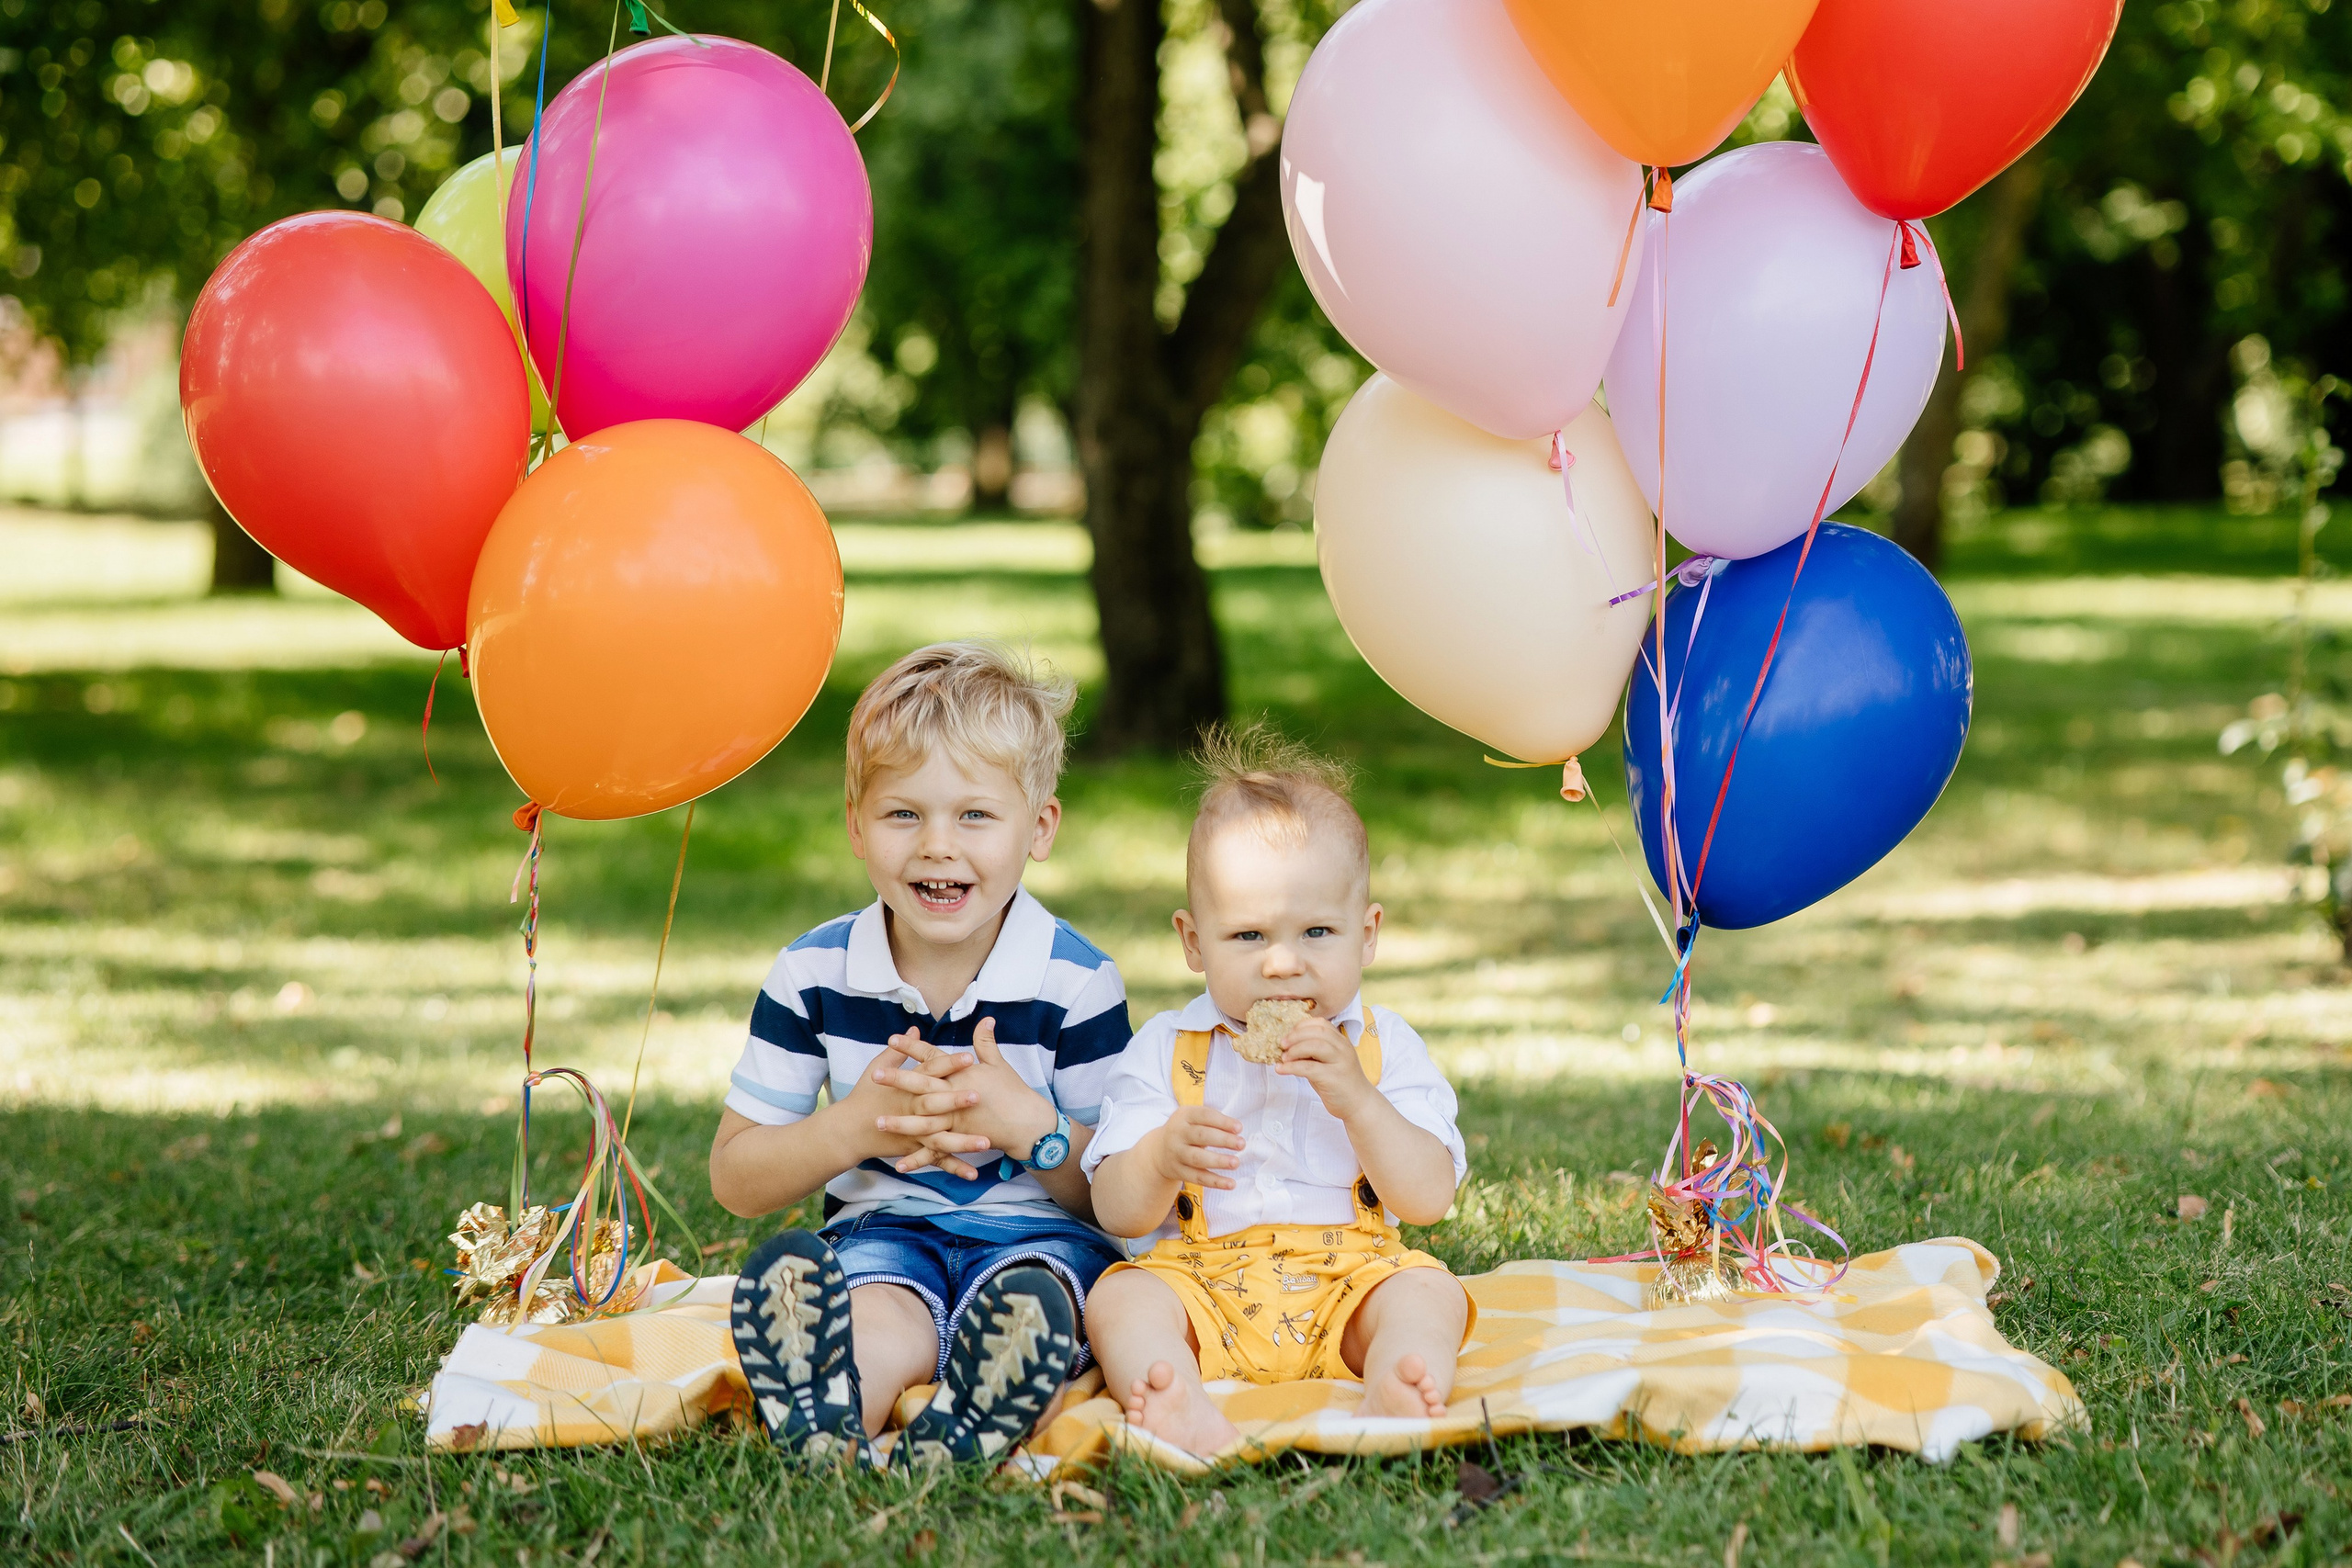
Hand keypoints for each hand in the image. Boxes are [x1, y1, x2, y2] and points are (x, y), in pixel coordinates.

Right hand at [840, 1027, 984, 1179]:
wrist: (848, 1130)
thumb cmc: (865, 1095)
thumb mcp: (878, 1068)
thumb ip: (901, 1050)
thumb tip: (915, 1030)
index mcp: (907, 1087)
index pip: (930, 1072)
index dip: (949, 1064)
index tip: (969, 1057)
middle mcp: (911, 1109)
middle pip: (935, 1105)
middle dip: (956, 1101)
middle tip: (978, 1096)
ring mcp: (913, 1132)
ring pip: (941, 1138)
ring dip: (963, 1141)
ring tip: (986, 1142)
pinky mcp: (914, 1149)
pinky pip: (936, 1160)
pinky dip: (954, 1168)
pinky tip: (973, 1174)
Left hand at [880, 1017, 1059, 1164]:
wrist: (1027, 1123)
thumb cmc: (1012, 1091)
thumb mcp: (999, 1064)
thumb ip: (986, 1042)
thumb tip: (986, 1019)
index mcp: (962, 1076)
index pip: (933, 1058)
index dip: (913, 1048)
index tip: (892, 1038)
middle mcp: (955, 1097)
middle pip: (922, 1087)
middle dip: (897, 1081)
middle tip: (874, 1076)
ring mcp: (956, 1122)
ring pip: (924, 1122)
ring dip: (900, 1123)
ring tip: (878, 1121)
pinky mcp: (959, 1141)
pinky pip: (936, 1152)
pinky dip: (919, 1159)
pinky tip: (899, 1165)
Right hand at [1148, 1105, 1245, 1191]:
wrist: (1158, 1150)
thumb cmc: (1187, 1131)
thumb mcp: (1194, 1119)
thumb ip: (1214, 1121)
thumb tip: (1236, 1130)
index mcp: (1184, 1115)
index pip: (1204, 1116)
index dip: (1222, 1122)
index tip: (1239, 1128)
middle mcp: (1177, 1133)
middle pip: (1201, 1136)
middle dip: (1223, 1140)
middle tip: (1242, 1144)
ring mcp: (1176, 1153)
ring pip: (1198, 1158)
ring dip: (1218, 1161)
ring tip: (1236, 1162)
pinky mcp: (1178, 1171)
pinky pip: (1198, 1178)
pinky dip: (1215, 1182)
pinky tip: (1231, 1183)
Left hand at [1273, 1017, 1376, 1120]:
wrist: (1359, 1105)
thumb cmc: (1340, 1083)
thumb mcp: (1328, 1063)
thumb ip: (1313, 1053)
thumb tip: (1288, 1047)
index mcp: (1342, 1042)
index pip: (1321, 1024)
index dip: (1302, 1026)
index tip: (1289, 1035)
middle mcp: (1343, 1049)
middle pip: (1317, 1031)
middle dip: (1295, 1035)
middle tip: (1282, 1044)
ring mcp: (1340, 1063)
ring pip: (1314, 1045)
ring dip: (1294, 1049)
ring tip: (1283, 1058)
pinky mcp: (1333, 1078)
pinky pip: (1309, 1068)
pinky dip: (1291, 1067)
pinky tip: (1282, 1069)